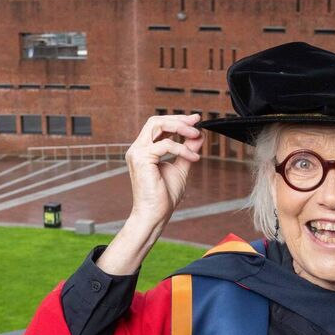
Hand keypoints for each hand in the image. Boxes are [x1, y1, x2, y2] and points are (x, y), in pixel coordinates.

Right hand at [97, 114, 203, 274]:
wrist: (155, 214)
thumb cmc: (164, 196)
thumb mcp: (181, 169)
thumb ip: (187, 151)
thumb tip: (198, 137)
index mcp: (144, 150)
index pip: (158, 126)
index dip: (177, 120)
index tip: (195, 121)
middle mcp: (137, 149)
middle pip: (155, 121)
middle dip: (178, 119)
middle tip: (197, 122)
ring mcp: (137, 153)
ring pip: (157, 125)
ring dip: (180, 127)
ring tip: (196, 135)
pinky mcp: (141, 159)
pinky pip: (165, 145)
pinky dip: (182, 149)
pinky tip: (194, 158)